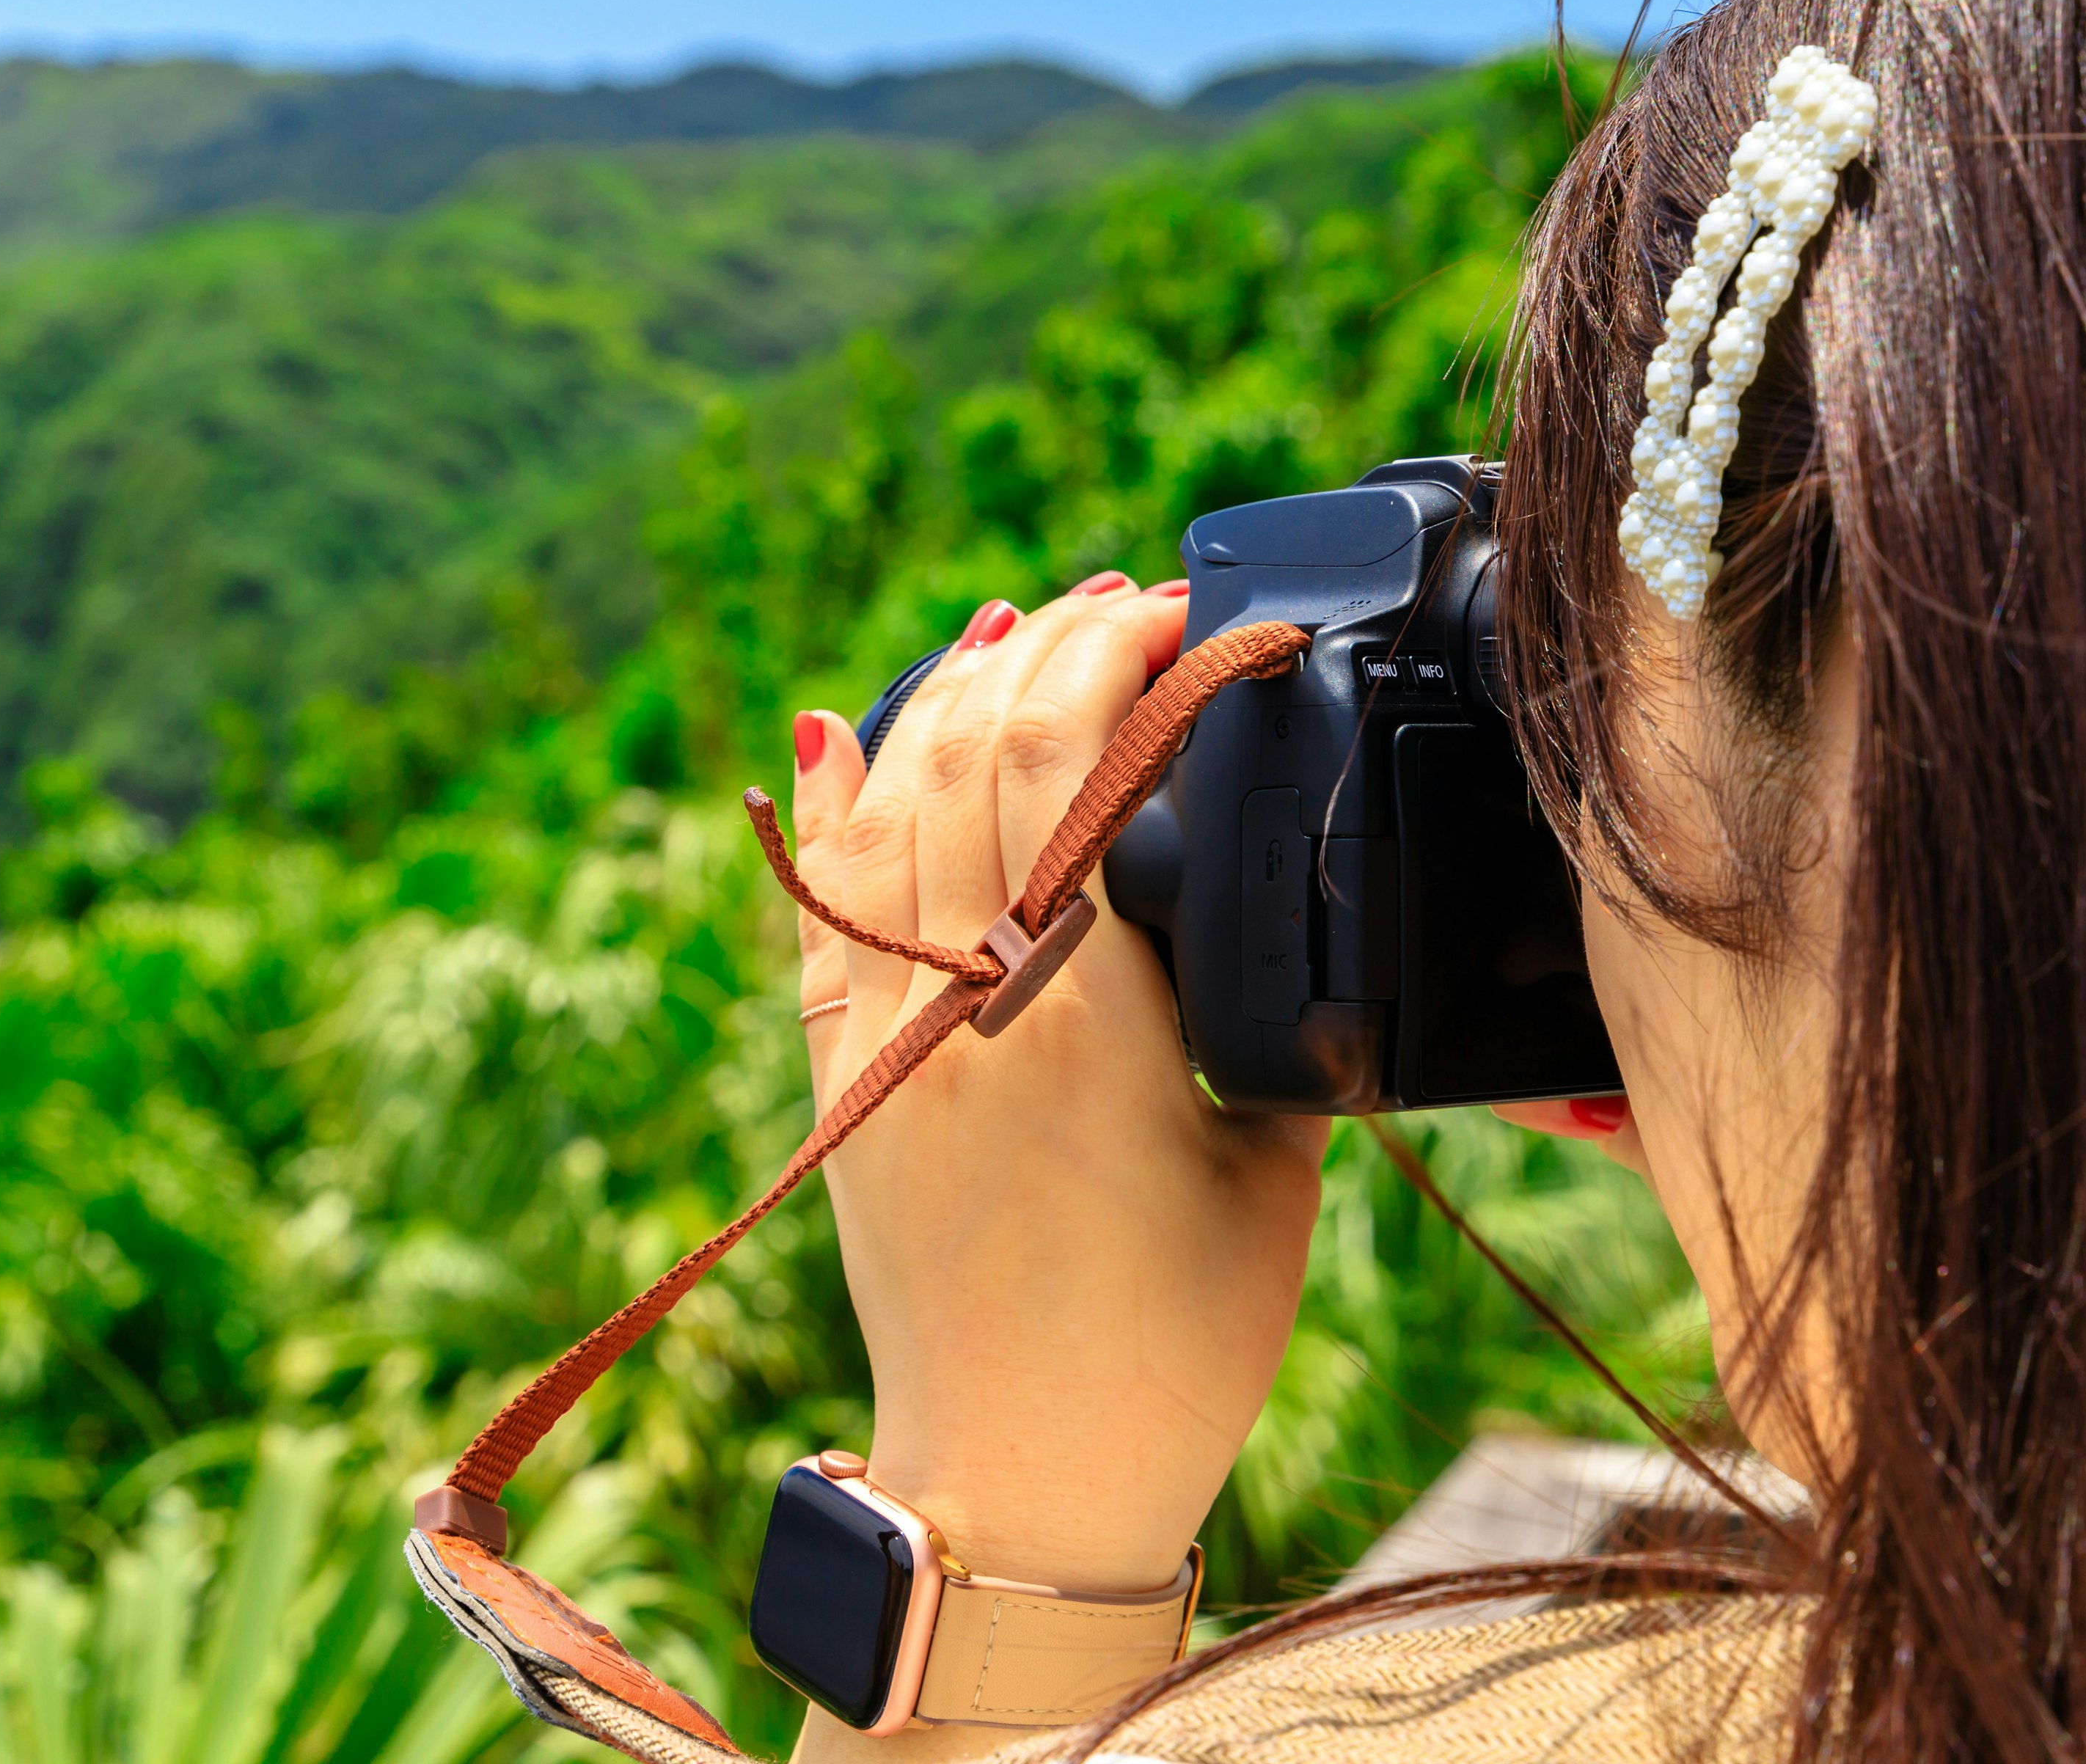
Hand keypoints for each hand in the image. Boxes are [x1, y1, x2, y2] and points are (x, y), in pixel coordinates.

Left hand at [786, 579, 1329, 1606]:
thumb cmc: (1177, 1342)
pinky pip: (815, 910)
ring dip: (949, 699)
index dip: (1120, 653)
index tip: (1187, 616)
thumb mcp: (1269, 1162)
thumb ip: (1257, 1013)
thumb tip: (1251, 901)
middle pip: (972, 748)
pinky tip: (846, 731)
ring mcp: (883, 1036)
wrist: (1022, 1480)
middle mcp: (963, 996)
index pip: (1073, 756)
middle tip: (1113, 604)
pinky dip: (829, 809)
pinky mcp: (836, 1083)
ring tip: (1011, 633)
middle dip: (1043, 647)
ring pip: (888, 807)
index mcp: (1085, 1008)